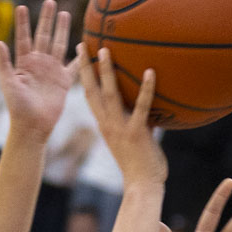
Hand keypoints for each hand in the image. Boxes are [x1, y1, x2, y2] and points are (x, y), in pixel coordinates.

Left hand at [0, 1, 77, 136]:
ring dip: (62, 30)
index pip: (23, 38)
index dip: (22, 23)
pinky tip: (85, 44)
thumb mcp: (8, 84)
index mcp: (23, 63)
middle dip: (46, 19)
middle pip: (44, 36)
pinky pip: (74, 66)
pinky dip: (80, 56)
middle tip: (50, 1)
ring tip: (65, 13)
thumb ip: (4, 63)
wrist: (32, 126)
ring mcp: (52, 71)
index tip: (21, 6)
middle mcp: (38, 64)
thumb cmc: (17, 107)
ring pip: (59, 45)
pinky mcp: (64, 81)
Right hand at [77, 45, 166, 187]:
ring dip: (107, 72)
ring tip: (106, 50)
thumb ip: (138, 122)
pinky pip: (141, 107)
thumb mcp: (134, 140)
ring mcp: (121, 128)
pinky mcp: (137, 133)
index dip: (85, 77)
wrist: (142, 186)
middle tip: (84, 45)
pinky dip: (146, 89)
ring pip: (110, 95)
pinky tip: (150, 72)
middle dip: (86, 68)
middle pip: (92, 91)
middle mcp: (108, 125)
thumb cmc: (141, 166)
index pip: (90, 97)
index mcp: (105, 126)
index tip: (82, 57)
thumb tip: (150, 108)